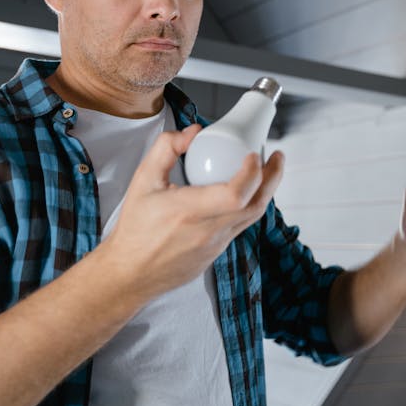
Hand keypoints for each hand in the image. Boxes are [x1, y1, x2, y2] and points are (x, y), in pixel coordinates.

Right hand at [103, 123, 283, 306]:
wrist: (129, 273)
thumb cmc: (135, 229)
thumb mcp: (143, 180)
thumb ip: (166, 148)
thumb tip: (193, 132)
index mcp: (188, 212)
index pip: (235, 195)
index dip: (252, 173)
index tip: (254, 154)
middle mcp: (207, 231)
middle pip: (255, 206)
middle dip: (272, 178)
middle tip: (276, 157)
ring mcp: (215, 246)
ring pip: (252, 218)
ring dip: (264, 192)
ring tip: (266, 171)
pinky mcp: (216, 253)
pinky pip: (240, 227)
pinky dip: (248, 207)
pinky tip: (245, 193)